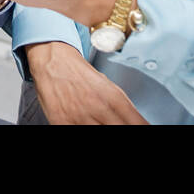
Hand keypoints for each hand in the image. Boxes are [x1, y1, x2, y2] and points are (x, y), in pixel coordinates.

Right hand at [24, 41, 147, 123]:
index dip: (141, 127)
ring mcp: (80, 117)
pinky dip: (82, 130)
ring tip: (98, 123)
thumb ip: (125, 108)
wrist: (52, 60)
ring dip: (102, 130)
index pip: (138, 124)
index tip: (139, 127)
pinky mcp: (62, 123)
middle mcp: (98, 108)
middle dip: (121, 130)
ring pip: (100, 133)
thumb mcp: (109, 87)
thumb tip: (138, 123)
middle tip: (116, 124)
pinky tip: (85, 124)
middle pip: (120, 130)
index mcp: (114, 99)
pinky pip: (76, 133)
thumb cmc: (80, 74)